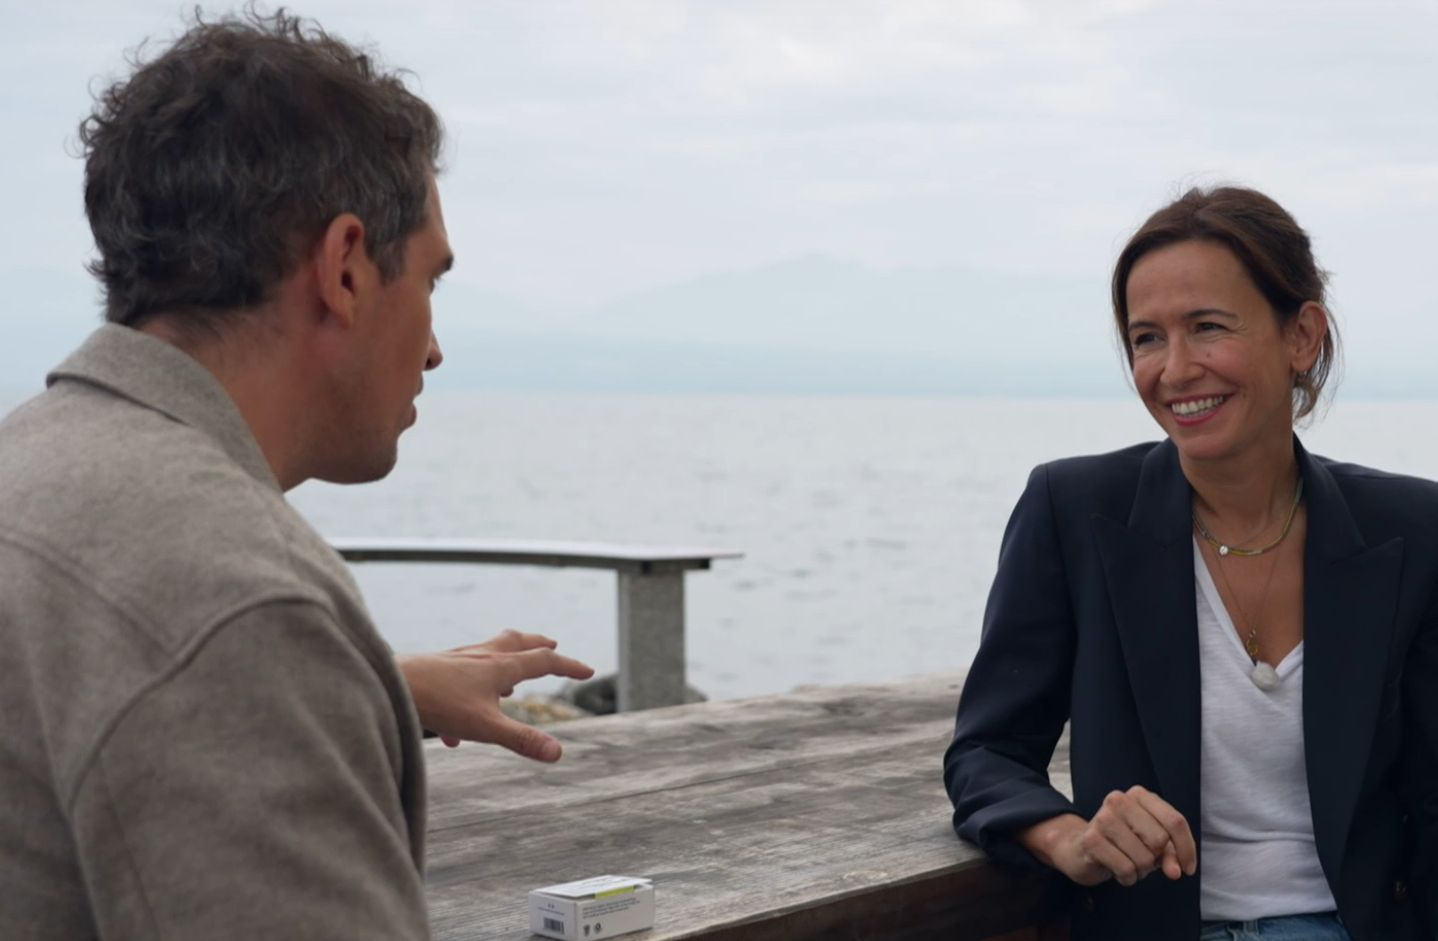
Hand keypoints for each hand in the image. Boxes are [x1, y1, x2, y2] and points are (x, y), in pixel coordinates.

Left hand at [396, 631, 594, 761]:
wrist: (390, 685)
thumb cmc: (437, 702)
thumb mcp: (485, 727)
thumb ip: (521, 740)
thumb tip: (558, 753)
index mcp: (500, 667)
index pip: (544, 662)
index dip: (568, 666)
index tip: (586, 671)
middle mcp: (481, 656)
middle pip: (517, 643)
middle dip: (537, 645)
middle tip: (552, 644)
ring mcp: (457, 659)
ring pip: (488, 652)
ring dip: (506, 660)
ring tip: (511, 679)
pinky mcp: (436, 667)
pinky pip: (461, 674)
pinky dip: (470, 690)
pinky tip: (456, 729)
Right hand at [1017, 787, 1196, 886]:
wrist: (1078, 847)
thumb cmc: (1121, 843)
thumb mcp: (1151, 843)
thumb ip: (1169, 853)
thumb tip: (1175, 870)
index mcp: (1139, 795)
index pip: (1175, 821)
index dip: (1186, 848)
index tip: (1186, 869)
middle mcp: (1119, 800)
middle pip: (1160, 840)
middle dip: (1156, 859)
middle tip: (1143, 860)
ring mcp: (1103, 818)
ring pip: (1144, 858)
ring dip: (1141, 871)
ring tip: (1128, 864)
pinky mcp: (1091, 839)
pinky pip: (1126, 869)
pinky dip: (1127, 878)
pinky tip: (1117, 871)